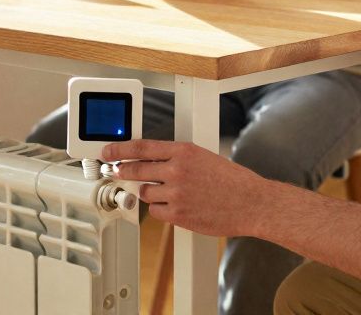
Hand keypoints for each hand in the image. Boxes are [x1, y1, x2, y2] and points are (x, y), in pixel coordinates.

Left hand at [103, 139, 267, 237]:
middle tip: (116, 171)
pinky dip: (161, 210)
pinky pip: (156, 212)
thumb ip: (177, 158)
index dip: (120, 149)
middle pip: (136, 169)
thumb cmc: (232, 181)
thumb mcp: (203, 157)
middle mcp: (177, 170)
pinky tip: (176, 206)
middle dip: (122, 171)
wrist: (251, 202)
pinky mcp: (178, 214)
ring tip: (168, 192)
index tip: (109, 150)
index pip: (142, 147)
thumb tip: (151, 160)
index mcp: (184, 151)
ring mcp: (176, 194)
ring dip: (151, 192)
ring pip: (145, 192)